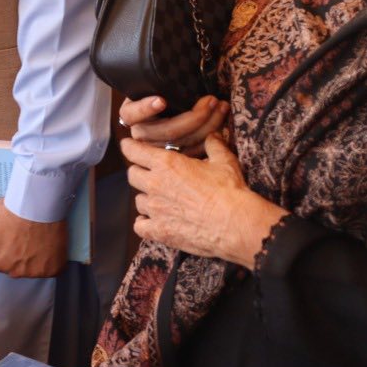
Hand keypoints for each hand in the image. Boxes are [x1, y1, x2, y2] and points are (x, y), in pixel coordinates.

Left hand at [0, 203, 68, 278]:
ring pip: (30, 269)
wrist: (36, 205)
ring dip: (31, 258)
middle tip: (20, 236)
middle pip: (12, 267)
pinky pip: (50, 269)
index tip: (6, 236)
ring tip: (34, 239)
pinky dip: (48, 260)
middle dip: (14, 255)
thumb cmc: (8, 212)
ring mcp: (36, 272)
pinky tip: (46, 245)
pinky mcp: (53, 268)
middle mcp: (16, 272)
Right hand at [121, 94, 228, 155]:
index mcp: (131, 114)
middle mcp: (141, 134)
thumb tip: (170, 74)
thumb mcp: (157, 85)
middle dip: (193, 116)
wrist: (175, 107)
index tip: (161, 101)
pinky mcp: (177, 156)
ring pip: (183, 143)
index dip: (145, 109)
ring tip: (221, 107)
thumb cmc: (165, 91)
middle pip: (165, 131)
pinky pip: (194, 152)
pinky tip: (221, 124)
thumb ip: (159, 84)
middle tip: (211, 100)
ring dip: (208, 125)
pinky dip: (211, 139)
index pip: (132, 114)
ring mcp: (159, 148)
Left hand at [123, 134, 285, 269]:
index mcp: (166, 163)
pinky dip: (144, 223)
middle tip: (153, 175)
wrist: (236, 224)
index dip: (130, 147)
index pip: (132, 150)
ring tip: (162, 200)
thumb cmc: (230, 191)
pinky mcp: (159, 231)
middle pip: (132, 174)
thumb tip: (213, 135)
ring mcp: (155, 210)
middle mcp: (155, 184)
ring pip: (138, 201)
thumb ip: (214, 145)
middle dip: (140, 173)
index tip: (130, 147)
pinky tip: (154, 222)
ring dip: (147, 199)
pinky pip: (140, 226)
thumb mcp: (223, 161)